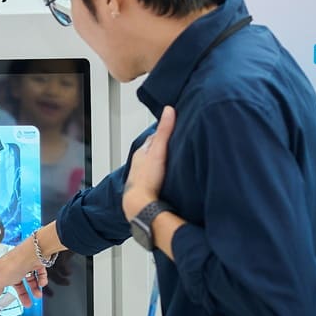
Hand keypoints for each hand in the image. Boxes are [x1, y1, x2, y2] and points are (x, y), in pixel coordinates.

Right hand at [0, 248, 46, 307]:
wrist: (32, 254)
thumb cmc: (14, 264)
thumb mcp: (1, 280)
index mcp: (1, 268)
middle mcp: (12, 265)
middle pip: (16, 281)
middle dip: (22, 293)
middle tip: (27, 303)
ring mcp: (24, 263)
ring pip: (29, 278)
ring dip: (34, 288)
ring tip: (38, 295)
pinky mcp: (36, 262)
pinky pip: (39, 273)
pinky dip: (41, 279)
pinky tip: (41, 284)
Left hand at [124, 105, 176, 220]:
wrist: (140, 205)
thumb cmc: (147, 180)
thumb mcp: (158, 151)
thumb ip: (164, 132)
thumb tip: (169, 110)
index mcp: (141, 153)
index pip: (153, 138)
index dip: (163, 132)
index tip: (172, 126)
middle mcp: (140, 164)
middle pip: (152, 151)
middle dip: (162, 146)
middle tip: (175, 141)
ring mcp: (142, 177)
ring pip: (153, 164)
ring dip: (161, 161)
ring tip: (173, 158)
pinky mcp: (147, 188)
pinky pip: (156, 177)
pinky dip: (161, 173)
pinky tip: (168, 177)